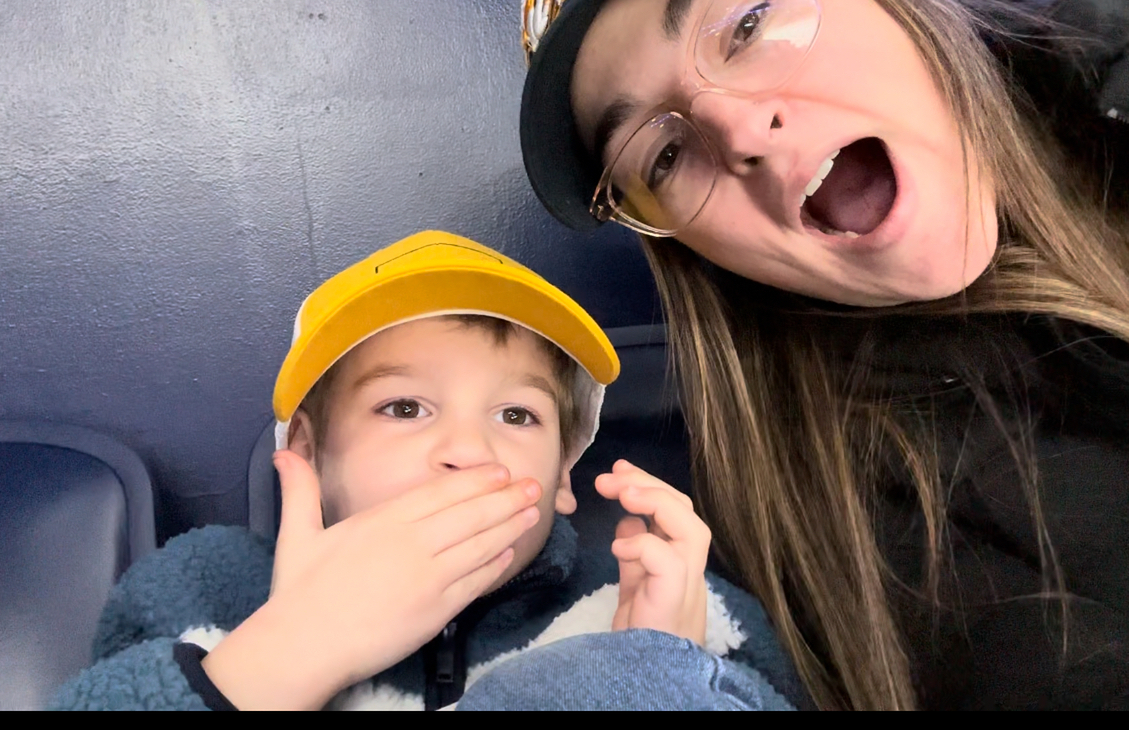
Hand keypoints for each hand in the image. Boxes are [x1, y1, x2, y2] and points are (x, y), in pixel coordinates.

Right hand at [202, 450, 542, 709]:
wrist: (304, 647)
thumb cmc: (298, 593)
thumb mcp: (297, 534)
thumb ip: (300, 489)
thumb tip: (285, 453)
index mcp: (383, 520)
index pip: (441, 492)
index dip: (476, 480)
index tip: (499, 471)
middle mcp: (412, 542)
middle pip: (470, 512)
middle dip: (506, 497)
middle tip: (533, 485)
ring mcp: (429, 576)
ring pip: (481, 544)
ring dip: (510, 526)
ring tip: (532, 513)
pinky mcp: (437, 610)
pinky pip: (476, 582)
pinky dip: (496, 565)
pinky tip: (509, 554)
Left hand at [595, 460, 709, 645]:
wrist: (647, 685)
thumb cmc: (641, 645)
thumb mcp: (634, 593)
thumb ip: (635, 559)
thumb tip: (628, 524)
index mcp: (681, 568)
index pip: (677, 515)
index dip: (651, 487)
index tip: (620, 471)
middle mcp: (692, 574)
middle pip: (687, 514)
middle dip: (649, 485)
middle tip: (612, 475)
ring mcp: (688, 588)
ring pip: (691, 529)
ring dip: (654, 502)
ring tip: (620, 491)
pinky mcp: (675, 602)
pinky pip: (669, 561)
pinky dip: (642, 545)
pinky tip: (617, 547)